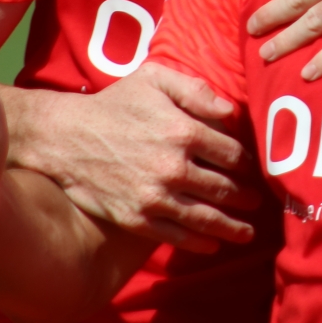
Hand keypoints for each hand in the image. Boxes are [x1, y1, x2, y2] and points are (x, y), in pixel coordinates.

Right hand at [8, 62, 258, 252]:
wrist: (65, 137)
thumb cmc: (114, 104)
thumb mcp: (154, 79)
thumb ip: (195, 90)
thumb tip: (231, 111)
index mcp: (183, 131)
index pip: (232, 154)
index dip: (247, 163)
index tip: (252, 169)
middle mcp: (174, 167)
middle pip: (224, 188)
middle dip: (244, 197)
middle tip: (256, 202)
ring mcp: (156, 197)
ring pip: (206, 217)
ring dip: (232, 227)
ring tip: (247, 233)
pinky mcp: (137, 218)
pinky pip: (176, 236)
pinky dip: (199, 242)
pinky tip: (212, 243)